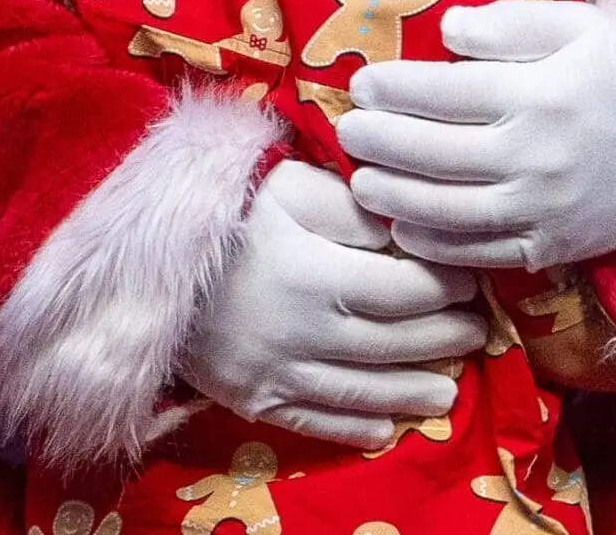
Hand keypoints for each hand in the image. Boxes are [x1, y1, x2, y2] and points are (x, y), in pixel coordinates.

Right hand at [179, 159, 487, 449]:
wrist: (138, 257)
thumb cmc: (226, 208)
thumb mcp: (289, 185)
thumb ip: (351, 209)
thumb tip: (404, 232)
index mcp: (318, 276)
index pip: (404, 291)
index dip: (446, 288)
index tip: (471, 279)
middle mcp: (304, 334)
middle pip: (392, 344)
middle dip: (442, 338)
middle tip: (477, 332)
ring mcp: (276, 372)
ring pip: (360, 392)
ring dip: (411, 392)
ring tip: (450, 389)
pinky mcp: (249, 397)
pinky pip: (312, 422)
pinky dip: (353, 429)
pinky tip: (385, 428)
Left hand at [338, 0, 615, 269]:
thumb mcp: (576, 25)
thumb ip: (508, 24)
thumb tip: (447, 31)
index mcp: (539, 93)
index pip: (448, 93)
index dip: (397, 90)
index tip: (363, 83)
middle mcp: (536, 155)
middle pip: (438, 153)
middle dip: (382, 142)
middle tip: (347, 130)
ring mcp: (542, 207)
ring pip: (451, 209)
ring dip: (397, 196)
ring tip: (360, 180)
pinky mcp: (551, 245)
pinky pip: (482, 252)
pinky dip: (435, 244)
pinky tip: (403, 227)